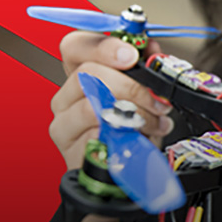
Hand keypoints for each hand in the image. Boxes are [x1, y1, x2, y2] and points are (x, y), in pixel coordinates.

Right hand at [49, 30, 174, 221]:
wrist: (124, 176)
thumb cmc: (130, 133)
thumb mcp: (143, 95)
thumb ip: (145, 69)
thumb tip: (153, 51)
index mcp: (79, 74)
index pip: (76, 46)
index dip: (104, 45)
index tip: (133, 56)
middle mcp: (65, 97)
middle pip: (88, 74)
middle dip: (131, 85)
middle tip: (156, 99)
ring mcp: (64, 123)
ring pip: (93, 104)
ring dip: (134, 112)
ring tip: (154, 122)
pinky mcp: (70, 149)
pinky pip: (98, 134)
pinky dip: (127, 135)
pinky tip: (142, 139)